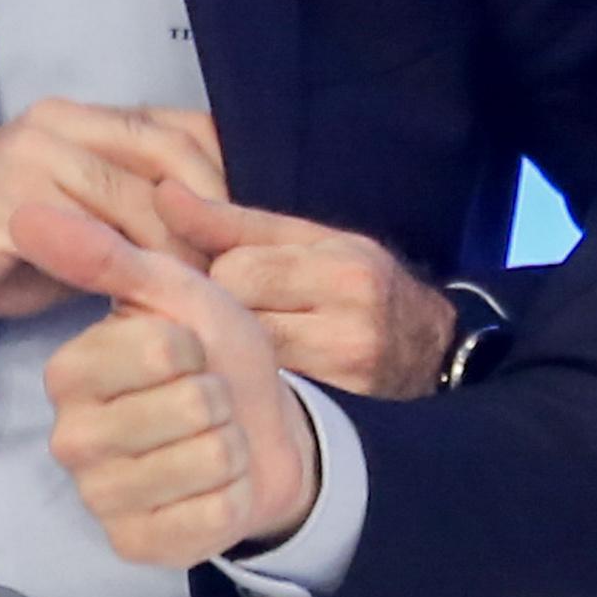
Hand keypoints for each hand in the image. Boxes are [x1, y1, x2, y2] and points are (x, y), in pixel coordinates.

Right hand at [0, 100, 229, 351]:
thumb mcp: (74, 221)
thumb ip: (129, 212)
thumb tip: (210, 237)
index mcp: (79, 119)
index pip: (181, 127)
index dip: (226, 176)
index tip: (250, 231)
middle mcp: (59, 124)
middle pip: (170, 153)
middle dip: (214, 211)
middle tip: (240, 267)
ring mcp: (33, 158)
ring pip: (138, 195)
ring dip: (180, 247)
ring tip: (208, 293)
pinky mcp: (12, 203)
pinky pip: (92, 233)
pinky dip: (130, 267)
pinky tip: (149, 298)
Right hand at [21, 196, 317, 565]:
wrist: (259, 429)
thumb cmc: (212, 354)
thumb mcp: (172, 292)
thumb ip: (103, 255)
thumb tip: (24, 209)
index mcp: (69, 373)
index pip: (159, 348)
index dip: (196, 345)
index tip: (187, 351)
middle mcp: (70, 440)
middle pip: (189, 404)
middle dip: (220, 396)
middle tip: (207, 400)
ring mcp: (101, 500)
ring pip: (206, 458)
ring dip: (232, 444)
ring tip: (213, 438)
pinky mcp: (136, 547)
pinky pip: (212, 515)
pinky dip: (233, 495)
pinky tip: (215, 486)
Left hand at [154, 182, 458, 396]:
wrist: (433, 352)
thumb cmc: (359, 286)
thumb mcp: (308, 241)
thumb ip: (230, 223)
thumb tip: (163, 192)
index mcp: (337, 261)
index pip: (236, 266)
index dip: (214, 275)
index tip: (214, 281)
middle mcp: (350, 310)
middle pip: (238, 311)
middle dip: (222, 313)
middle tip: (224, 318)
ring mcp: (349, 361)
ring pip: (249, 353)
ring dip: (233, 349)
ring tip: (239, 346)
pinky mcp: (343, 404)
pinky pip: (269, 390)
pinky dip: (252, 381)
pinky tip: (253, 377)